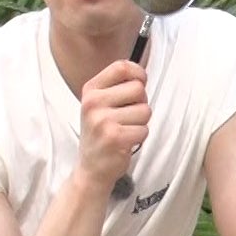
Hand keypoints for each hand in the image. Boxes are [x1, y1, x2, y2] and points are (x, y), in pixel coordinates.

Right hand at [76, 60, 150, 188]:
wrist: (91, 168)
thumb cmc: (101, 133)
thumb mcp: (99, 104)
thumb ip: (117, 87)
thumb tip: (142, 74)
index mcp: (90, 90)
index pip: (121, 67)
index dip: (138, 73)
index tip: (140, 83)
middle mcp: (93, 103)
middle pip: (138, 88)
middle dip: (141, 103)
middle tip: (127, 117)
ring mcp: (103, 120)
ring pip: (145, 110)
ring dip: (141, 122)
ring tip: (125, 130)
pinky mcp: (115, 138)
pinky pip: (144, 129)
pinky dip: (140, 137)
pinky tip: (125, 142)